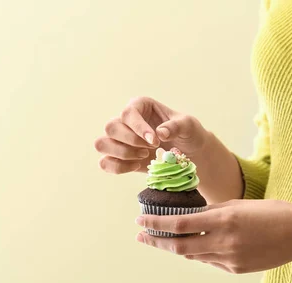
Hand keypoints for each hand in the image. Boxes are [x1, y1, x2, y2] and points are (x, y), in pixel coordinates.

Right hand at [95, 96, 211, 173]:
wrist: (189, 153)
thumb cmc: (188, 134)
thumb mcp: (189, 125)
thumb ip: (176, 126)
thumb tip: (160, 132)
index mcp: (140, 106)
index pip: (128, 113)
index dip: (138, 128)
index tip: (155, 141)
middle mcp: (125, 121)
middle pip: (110, 127)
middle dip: (130, 141)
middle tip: (150, 149)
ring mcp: (119, 140)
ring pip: (102, 144)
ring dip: (122, 153)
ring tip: (143, 156)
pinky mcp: (118, 158)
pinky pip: (105, 163)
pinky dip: (118, 167)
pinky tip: (136, 166)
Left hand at [135, 199, 291, 273]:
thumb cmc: (271, 212)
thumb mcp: (238, 205)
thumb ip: (211, 212)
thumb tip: (188, 217)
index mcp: (223, 219)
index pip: (179, 223)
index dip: (156, 223)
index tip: (140, 220)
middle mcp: (223, 241)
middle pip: (179, 246)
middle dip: (156, 241)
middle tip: (141, 236)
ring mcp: (229, 259)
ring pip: (193, 255)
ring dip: (177, 247)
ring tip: (164, 239)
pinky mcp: (236, 269)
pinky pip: (209, 261)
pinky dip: (199, 253)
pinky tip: (197, 245)